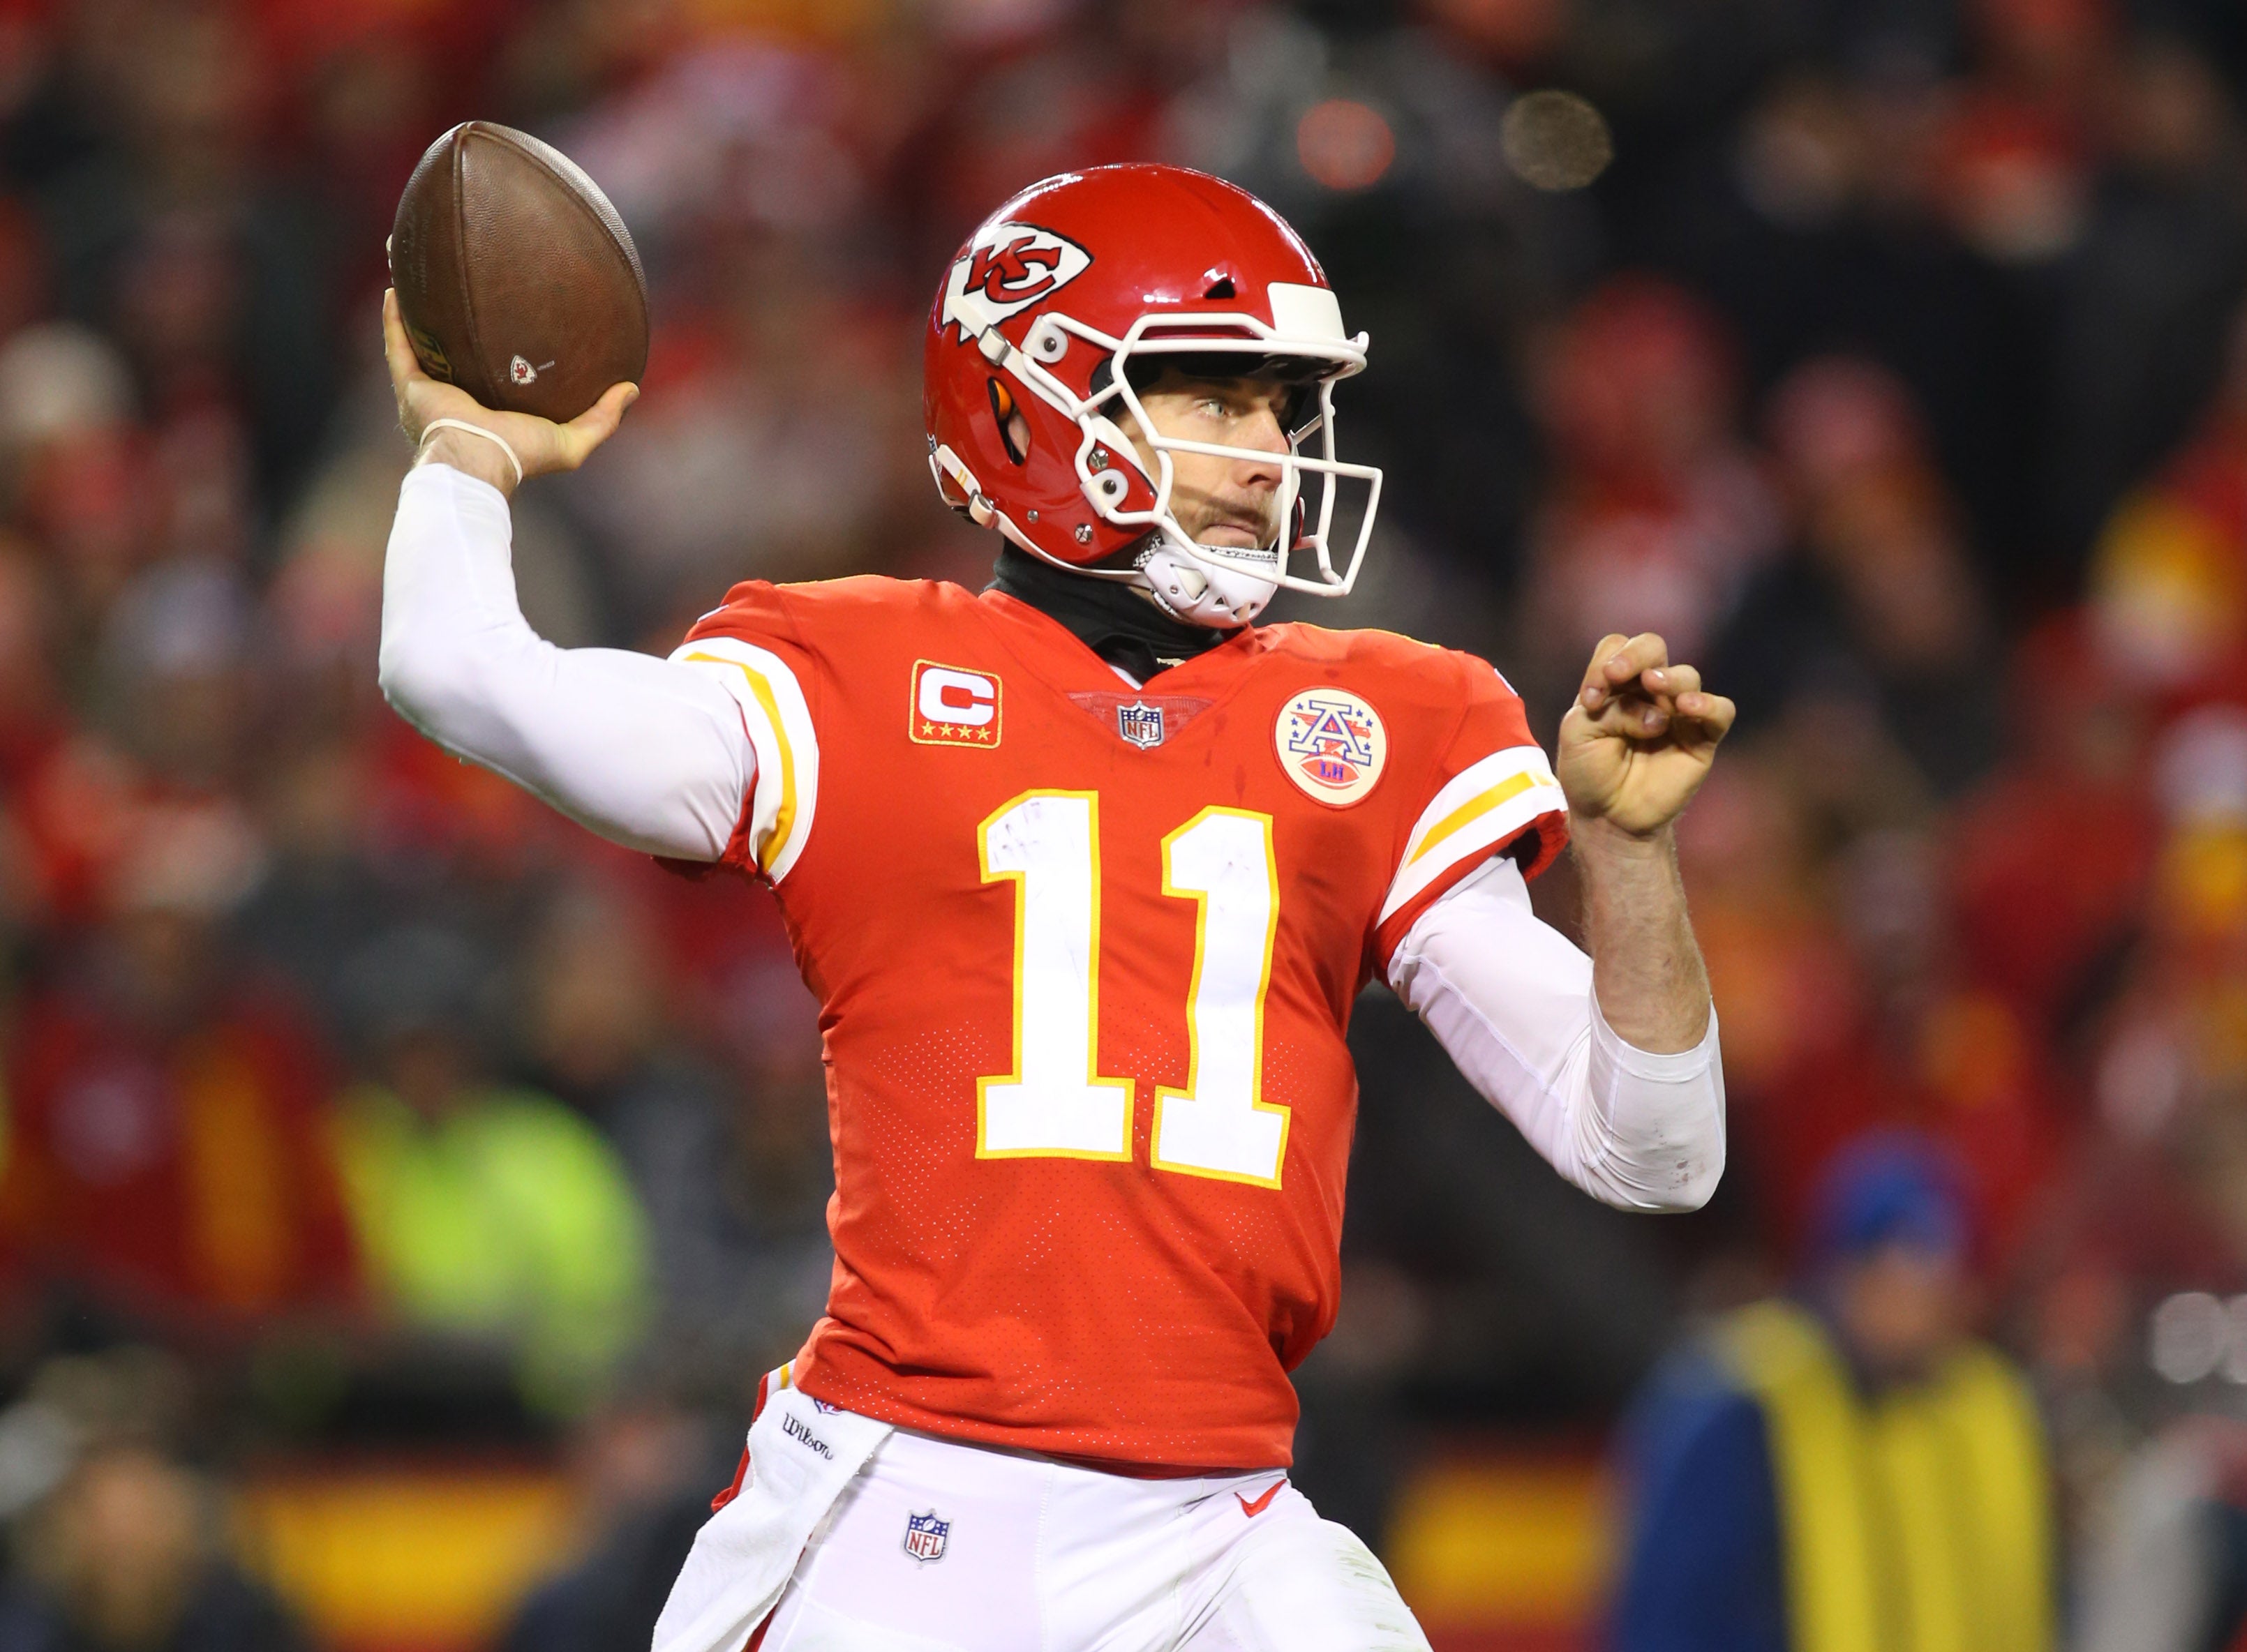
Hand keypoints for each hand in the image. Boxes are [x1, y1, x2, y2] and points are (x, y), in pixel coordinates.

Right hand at [383, 288, 637, 496]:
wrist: (478, 463)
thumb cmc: (522, 457)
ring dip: (417, 308)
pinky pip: (398, 344)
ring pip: (419, 339)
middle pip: (454, 347)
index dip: (498, 344)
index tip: (508, 312)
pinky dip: (395, 318)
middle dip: (454, 318)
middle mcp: (457, 395)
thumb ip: (603, 417)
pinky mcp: (409, 385)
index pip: (493, 370)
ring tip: (421, 272)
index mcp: (489, 407)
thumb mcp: (572, 440)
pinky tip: (397, 287)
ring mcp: (429, 389)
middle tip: (464, 282)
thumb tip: (632, 387)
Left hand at [1555, 633, 1734, 839]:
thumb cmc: (1589, 772)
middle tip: (1617, 675)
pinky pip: (1721, 711)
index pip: (1616, 648)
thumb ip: (1609, 709)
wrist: (1608, 816)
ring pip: (1687, 676)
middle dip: (1636, 655)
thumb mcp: (1579, 733)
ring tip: (1654, 689)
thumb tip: (1656, 712)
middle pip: (1653, 648)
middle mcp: (1648, 691)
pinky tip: (1687, 708)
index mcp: (1616, 685)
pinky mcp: (1702, 737)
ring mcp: (1677, 712)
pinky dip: (1708, 704)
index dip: (1605, 662)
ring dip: (1669, 679)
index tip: (1590, 699)